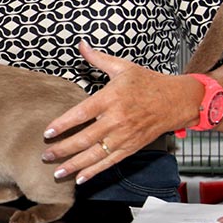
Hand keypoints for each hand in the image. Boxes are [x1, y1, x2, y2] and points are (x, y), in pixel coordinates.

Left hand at [42, 40, 191, 183]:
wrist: (176, 100)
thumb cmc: (147, 82)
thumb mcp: (122, 66)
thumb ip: (98, 58)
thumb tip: (81, 44)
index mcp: (111, 98)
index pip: (82, 113)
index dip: (63, 124)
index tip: (48, 132)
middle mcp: (116, 119)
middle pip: (85, 138)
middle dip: (63, 149)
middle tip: (46, 154)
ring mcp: (124, 136)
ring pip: (95, 154)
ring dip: (75, 165)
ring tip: (57, 171)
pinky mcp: (131, 147)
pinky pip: (110, 162)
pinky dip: (94, 172)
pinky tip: (80, 178)